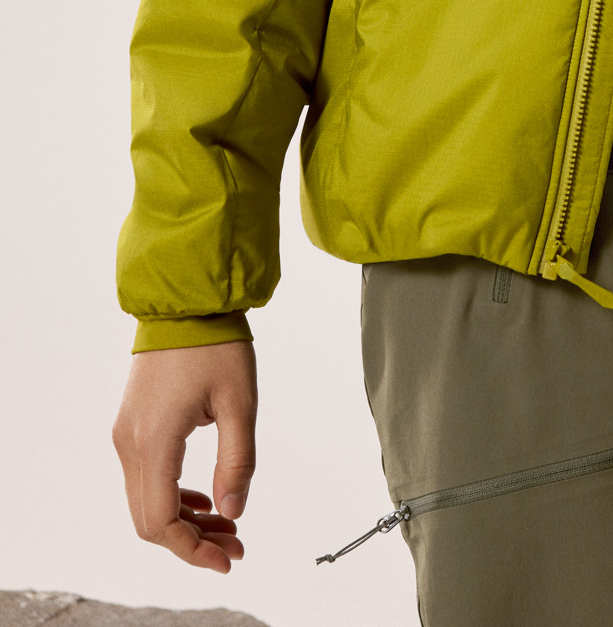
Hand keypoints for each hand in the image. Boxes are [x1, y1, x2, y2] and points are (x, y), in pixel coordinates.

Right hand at [112, 341, 257, 571]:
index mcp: (154, 441)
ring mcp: (127, 435)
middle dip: (192, 541)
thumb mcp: (240, 402)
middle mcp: (130, 444)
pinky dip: (174, 496)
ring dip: (185, 520)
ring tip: (228, 525)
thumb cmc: (216, 344)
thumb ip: (237, 462)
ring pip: (146, 501)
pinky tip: (205, 498)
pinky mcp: (133, 425)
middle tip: (235, 545)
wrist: (187, 300)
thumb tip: (233, 511)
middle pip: (149, 520)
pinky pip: (147, 478)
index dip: (192, 550)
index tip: (227, 559)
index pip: (160, 521)